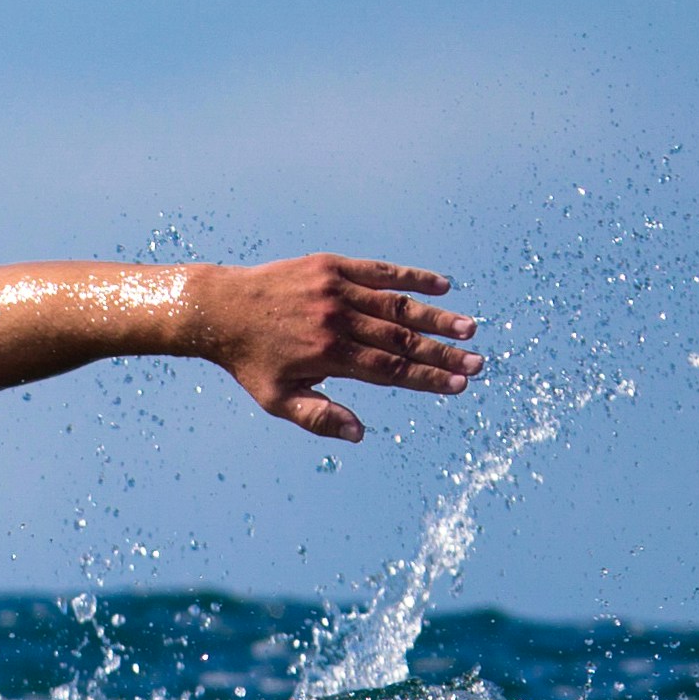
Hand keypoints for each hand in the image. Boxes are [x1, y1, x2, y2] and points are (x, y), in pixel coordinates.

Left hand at [192, 255, 480, 442]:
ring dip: (436, 317)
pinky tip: (442, 286)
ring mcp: (334, 289)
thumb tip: (359, 434)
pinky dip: (411, 278)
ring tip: (469, 329)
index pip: (390, 370)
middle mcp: (335, 319)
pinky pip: (379, 271)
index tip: (460, 385)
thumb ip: (319, 416)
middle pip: (402, 340)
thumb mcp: (277, 399)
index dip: (428, 378)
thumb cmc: (251, 361)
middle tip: (478, 362)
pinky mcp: (330, 265)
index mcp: (328, 355)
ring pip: (396, 305)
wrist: (219, 309)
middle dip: (443, 353)